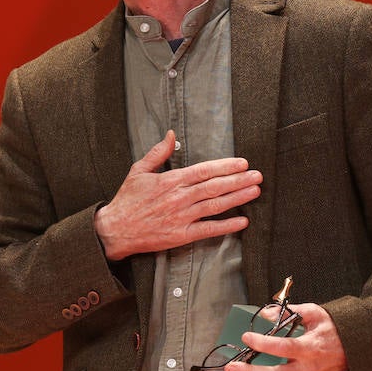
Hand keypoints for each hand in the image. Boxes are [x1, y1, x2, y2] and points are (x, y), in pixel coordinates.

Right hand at [93, 130, 261, 260]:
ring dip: (237, 198)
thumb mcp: (138, 171)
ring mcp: (181, 217)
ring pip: (215, 206)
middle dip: (238, 180)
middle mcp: (179, 198)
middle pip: (214, 187)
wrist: (114, 229)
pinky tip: (242, 221)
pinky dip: (226, 226)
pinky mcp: (180, 235)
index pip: (204, 171)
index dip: (225, 166)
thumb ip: (157, 153)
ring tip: (255, 191)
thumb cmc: (127, 200)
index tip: (242, 163)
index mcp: (170, 181)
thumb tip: (171, 135)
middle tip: (257, 175)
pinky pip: (208, 230)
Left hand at [222, 302, 347, 370]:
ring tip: (239, 369)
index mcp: (311, 348)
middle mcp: (309, 370)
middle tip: (231, 366)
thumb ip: (289, 312)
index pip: (283, 348)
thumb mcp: (314, 313)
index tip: (246, 337)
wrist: (353, 352)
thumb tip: (266, 314)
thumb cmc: (331, 330)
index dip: (262, 344)